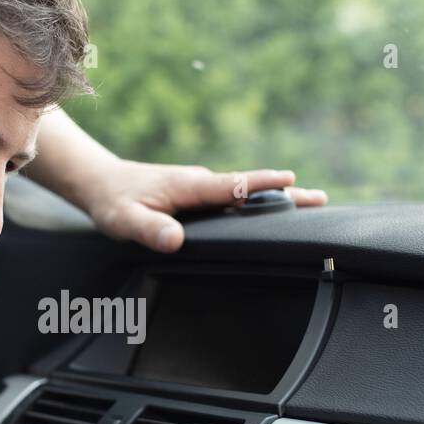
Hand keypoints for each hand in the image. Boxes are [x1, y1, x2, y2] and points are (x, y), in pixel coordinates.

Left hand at [82, 160, 326, 251]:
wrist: (102, 184)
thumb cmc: (113, 203)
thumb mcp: (124, 221)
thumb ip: (150, 230)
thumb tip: (175, 241)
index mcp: (189, 186)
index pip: (233, 185)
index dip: (262, 185)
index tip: (292, 182)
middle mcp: (201, 183)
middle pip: (250, 188)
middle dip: (286, 194)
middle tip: (321, 199)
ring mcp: (202, 189)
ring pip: (244, 193)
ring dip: (275, 199)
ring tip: (310, 208)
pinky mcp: (200, 196)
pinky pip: (234, 199)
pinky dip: (257, 203)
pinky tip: (273, 216)